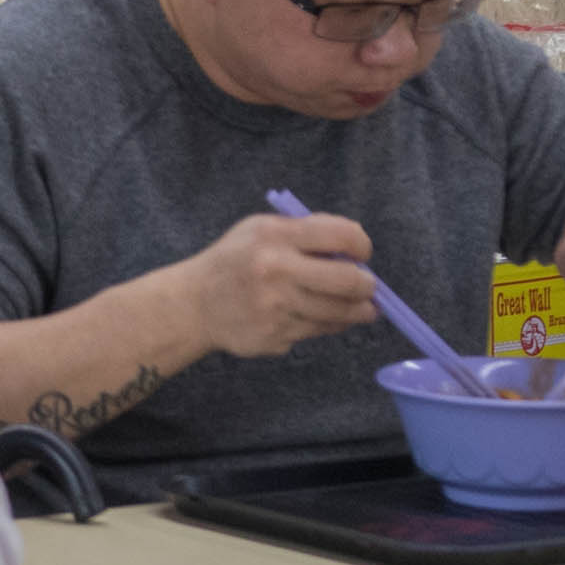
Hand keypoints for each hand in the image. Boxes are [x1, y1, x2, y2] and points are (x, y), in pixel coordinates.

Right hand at [179, 207, 389, 359]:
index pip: (341, 236)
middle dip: (368, 285)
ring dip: (358, 310)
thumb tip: (354, 246)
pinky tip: (327, 317)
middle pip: (347, 281)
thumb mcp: (260, 229)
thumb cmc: (234, 260)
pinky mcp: (275, 335)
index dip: (361, 245)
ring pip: (338, 313)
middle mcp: (276, 271)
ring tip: (362, 307)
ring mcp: (276, 307)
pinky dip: (330, 324)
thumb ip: (305, 231)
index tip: (362, 253)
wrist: (195, 304)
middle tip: (369, 286)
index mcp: (274, 236)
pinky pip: (319, 330)